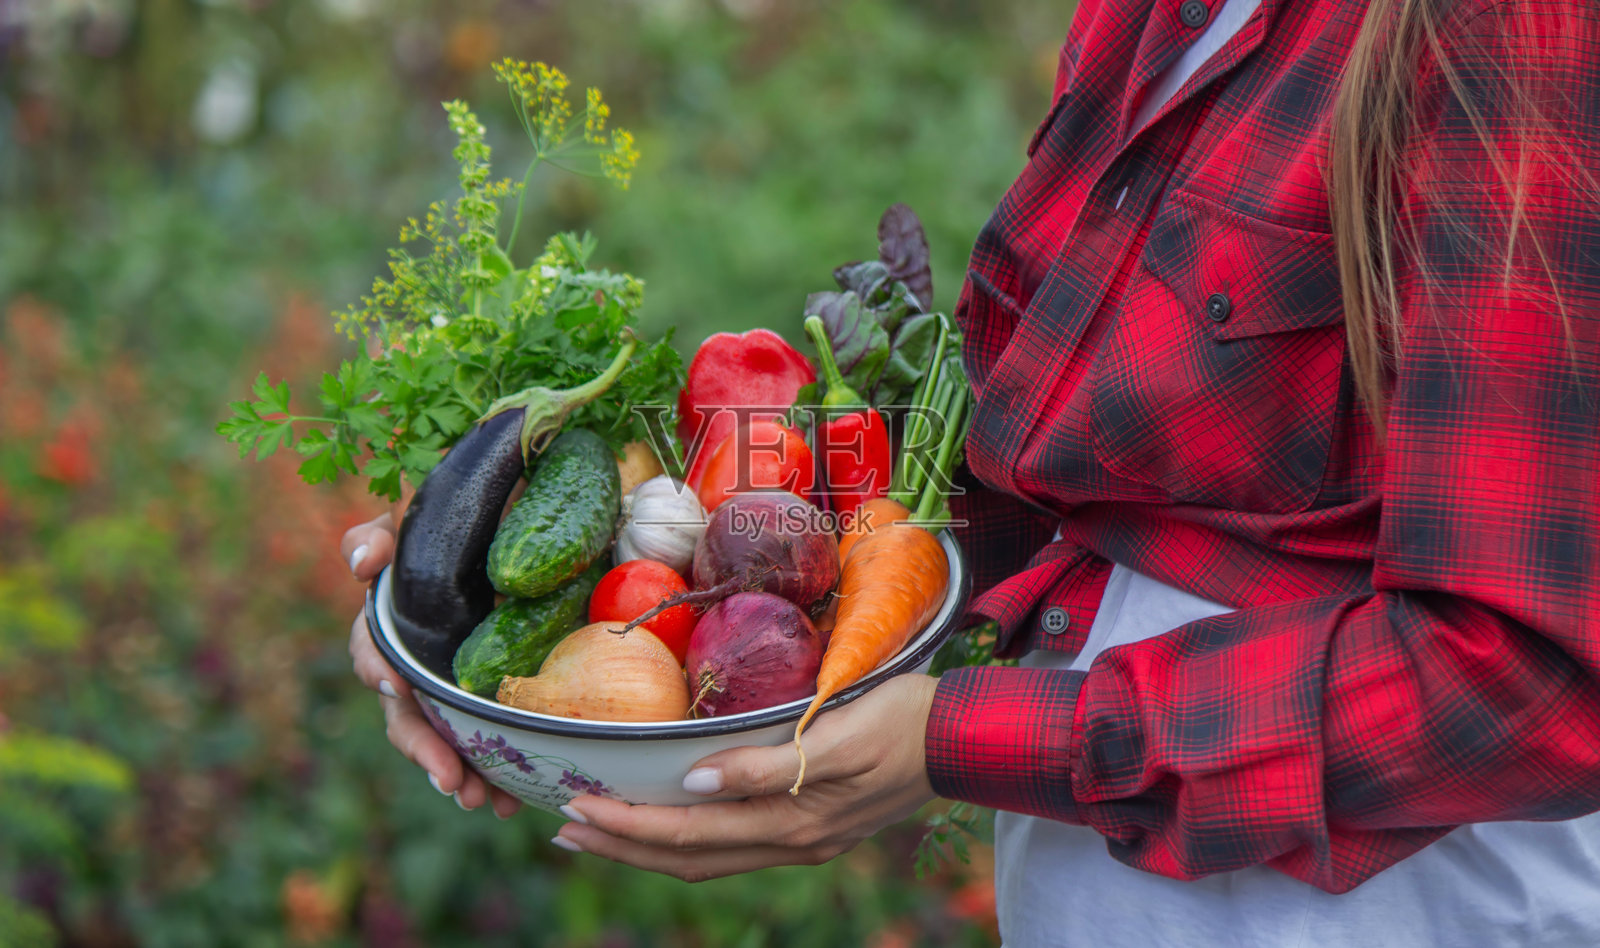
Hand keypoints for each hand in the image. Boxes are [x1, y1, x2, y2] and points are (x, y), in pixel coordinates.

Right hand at [342, 513, 521, 818]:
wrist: (510, 517)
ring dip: (460, 774)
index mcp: (391, 624)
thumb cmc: (453, 522)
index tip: (394, 688)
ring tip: (483, 803)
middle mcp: (415, 663)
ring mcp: (450, 686)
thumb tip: (363, 565)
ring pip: (443, 739)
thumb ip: (378, 535)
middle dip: (425, 750)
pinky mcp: (487, 697)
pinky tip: (511, 800)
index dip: (377, 671)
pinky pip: (485, 741)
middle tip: (450, 779)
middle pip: (406, 716)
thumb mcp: (412, 520)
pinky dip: (494, 774)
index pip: (371, 652)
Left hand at [553, 674, 938, 881]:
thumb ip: (765, 765)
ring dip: (648, 849)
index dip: (628, 822)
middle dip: (622, 843)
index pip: (687, 830)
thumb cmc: (900, 719)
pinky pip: (734, 849)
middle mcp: (790, 841)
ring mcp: (803, 841)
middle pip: (687, 857)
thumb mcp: (837, 732)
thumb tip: (693, 780)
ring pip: (708, 859)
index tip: (576, 805)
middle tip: (564, 826)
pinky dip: (690, 843)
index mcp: (791, 821)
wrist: (961, 738)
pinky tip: (671, 823)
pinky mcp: (812, 829)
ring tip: (601, 832)